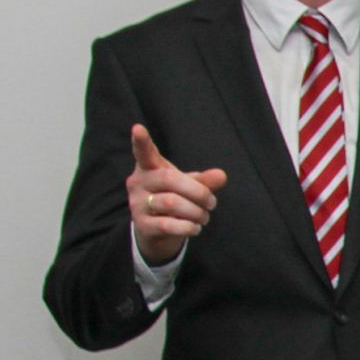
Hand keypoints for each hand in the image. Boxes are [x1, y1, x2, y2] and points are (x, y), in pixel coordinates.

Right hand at [126, 124, 225, 266]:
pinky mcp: (142, 225)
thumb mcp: (188, 186)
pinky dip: (188, 227)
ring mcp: (137, 204)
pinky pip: (168, 225)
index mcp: (149, 167)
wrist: (158, 231)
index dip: (141, 141)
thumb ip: (204, 180)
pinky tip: (195, 227)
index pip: (144, 152)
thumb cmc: (173, 198)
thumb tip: (221, 175)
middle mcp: (138, 183)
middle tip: (212, 202)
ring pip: (172, 203)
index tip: (137, 128)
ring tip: (204, 216)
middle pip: (170, 179)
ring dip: (196, 212)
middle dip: (198, 192)